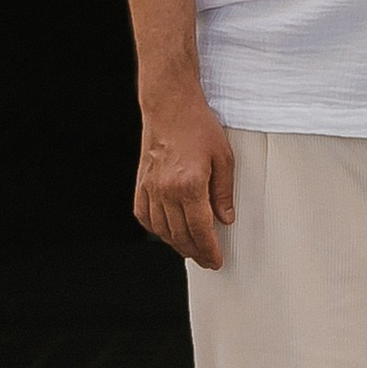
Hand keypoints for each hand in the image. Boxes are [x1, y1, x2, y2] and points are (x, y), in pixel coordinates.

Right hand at [135, 80, 236, 268]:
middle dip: (195, 252)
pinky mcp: (141, 183)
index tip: (216, 260)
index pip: (200, 230)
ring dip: (176, 244)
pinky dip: (156, 229)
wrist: (170, 106)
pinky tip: (166, 232)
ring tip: (190, 249)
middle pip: (180, 235)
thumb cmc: (197, 126)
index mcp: (189, 185)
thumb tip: (225, 219)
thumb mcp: (223, 157)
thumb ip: (223, 192)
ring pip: (161, 230)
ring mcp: (150, 188)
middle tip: (207, 260)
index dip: (209, 249)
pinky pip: (145, 216)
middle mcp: (166, 190)